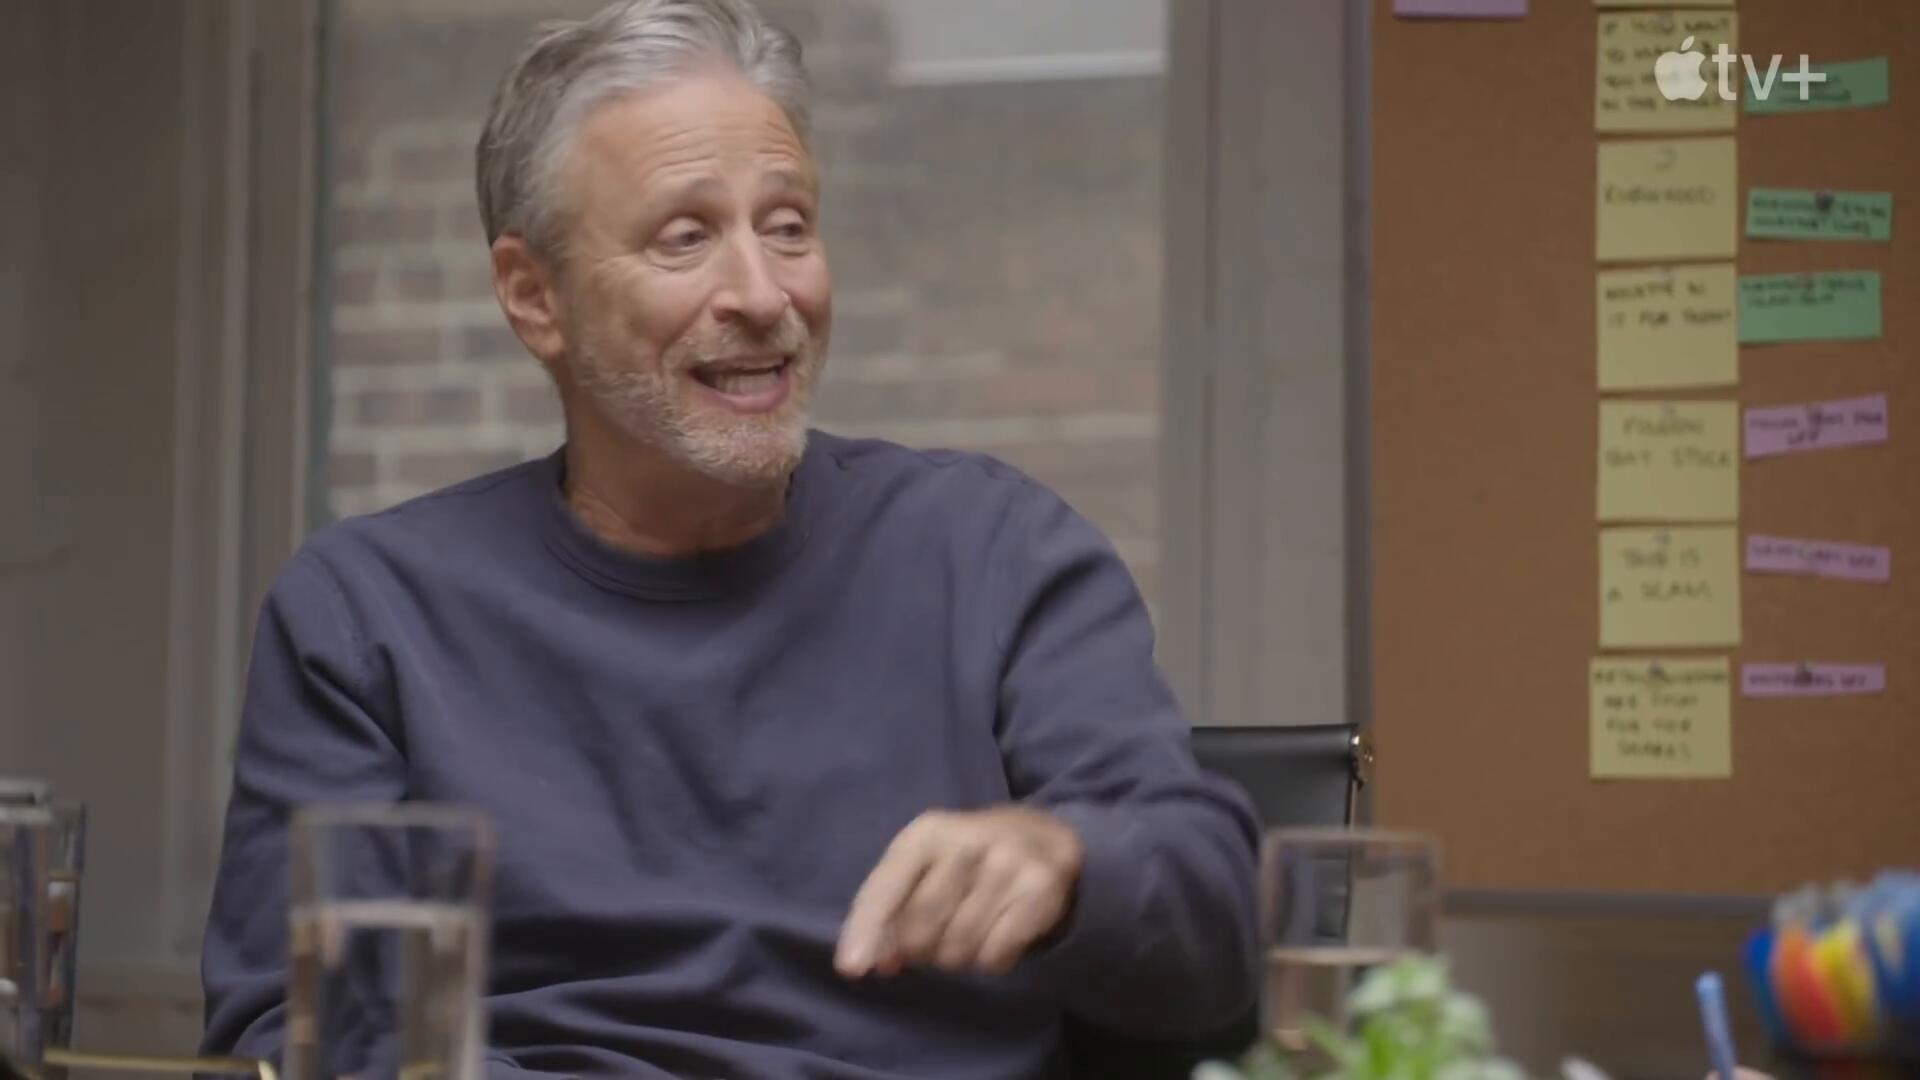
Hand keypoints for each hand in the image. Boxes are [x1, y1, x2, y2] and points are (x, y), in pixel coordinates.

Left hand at [835, 806, 1083, 978]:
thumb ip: (890, 908)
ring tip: (967, 933)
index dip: (865, 929)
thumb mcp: (924, 863)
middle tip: (932, 944)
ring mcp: (1006, 865)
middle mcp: (967, 843)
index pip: (886, 887)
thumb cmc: (968, 857)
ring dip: (956, 958)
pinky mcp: (1039, 891)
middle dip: (919, 951)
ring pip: (958, 949)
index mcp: (928, 832)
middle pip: (920, 928)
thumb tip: (867, 963)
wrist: (1045, 837)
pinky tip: (996, 938)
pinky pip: (996, 956)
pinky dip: (990, 961)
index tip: (851, 968)